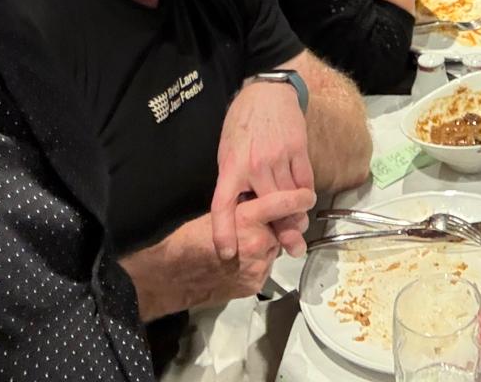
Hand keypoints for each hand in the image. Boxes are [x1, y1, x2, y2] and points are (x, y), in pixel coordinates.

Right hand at [127, 188, 316, 318]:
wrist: (173, 276)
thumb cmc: (190, 239)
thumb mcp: (217, 212)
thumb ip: (245, 209)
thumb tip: (265, 202)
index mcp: (246, 219)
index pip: (281, 204)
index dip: (297, 198)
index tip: (307, 196)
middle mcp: (257, 243)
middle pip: (282, 229)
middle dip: (278, 226)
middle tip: (265, 224)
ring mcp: (258, 266)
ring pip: (275, 249)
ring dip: (268, 245)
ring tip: (248, 245)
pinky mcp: (254, 284)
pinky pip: (266, 268)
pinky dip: (260, 262)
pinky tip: (243, 260)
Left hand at [210, 79, 315, 259]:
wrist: (267, 91)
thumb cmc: (242, 124)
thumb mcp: (227, 151)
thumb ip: (234, 180)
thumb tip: (242, 211)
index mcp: (231, 167)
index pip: (223, 205)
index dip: (223, 232)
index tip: (228, 254)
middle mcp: (254, 165)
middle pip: (268, 209)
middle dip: (280, 232)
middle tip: (290, 249)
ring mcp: (278, 157)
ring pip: (290, 198)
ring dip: (297, 217)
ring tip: (300, 229)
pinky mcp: (298, 150)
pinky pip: (305, 181)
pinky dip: (306, 195)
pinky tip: (306, 202)